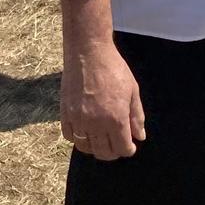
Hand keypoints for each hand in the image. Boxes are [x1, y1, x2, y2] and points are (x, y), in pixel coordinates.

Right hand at [61, 42, 146, 161]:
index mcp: (116, 119)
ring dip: (95, 147)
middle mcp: (96, 123)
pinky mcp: (65, 113)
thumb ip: (137, 116)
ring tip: (100, 139)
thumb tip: (139, 136)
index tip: (129, 145)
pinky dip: (77, 137)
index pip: (122, 149)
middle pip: (104, 152)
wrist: (88, 52)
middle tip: (116, 144)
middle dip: (113, 152)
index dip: (128, 149)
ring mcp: (78, 119)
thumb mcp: (132, 90)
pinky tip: (85, 130)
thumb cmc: (113, 68)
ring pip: (85, 147)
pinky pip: (69, 136)